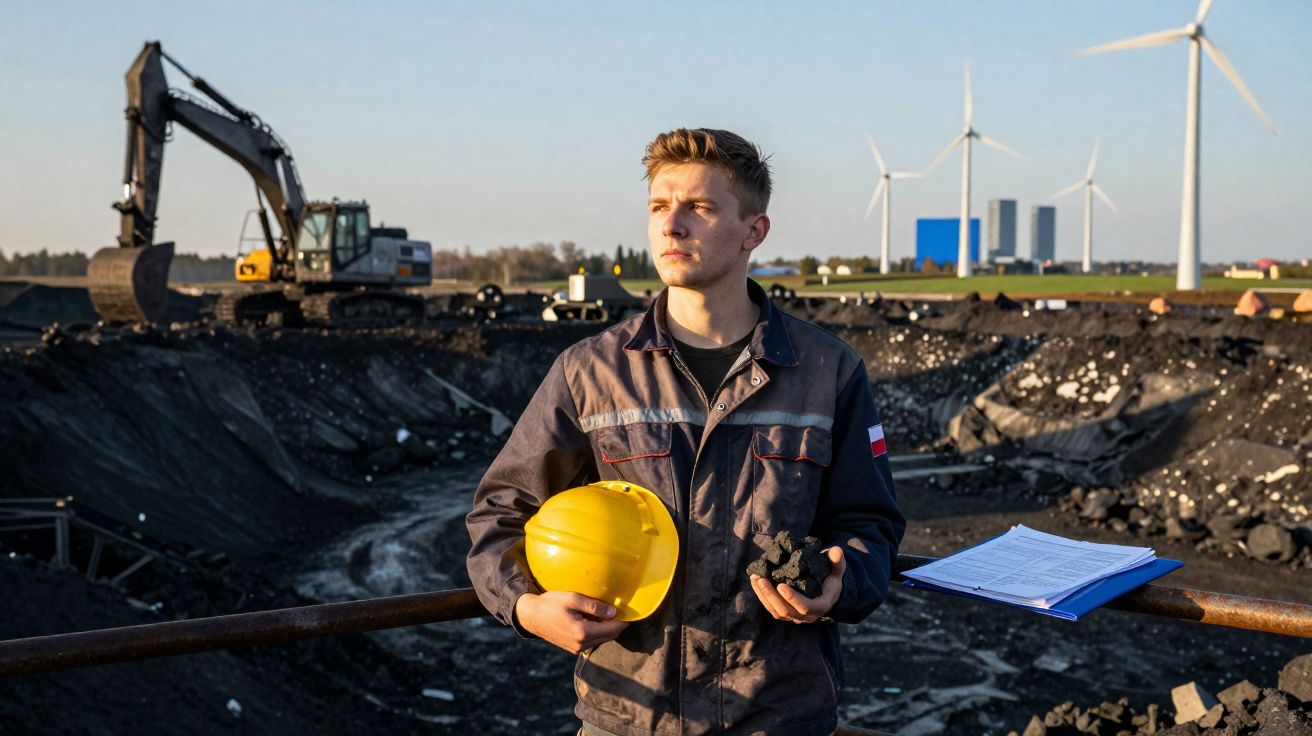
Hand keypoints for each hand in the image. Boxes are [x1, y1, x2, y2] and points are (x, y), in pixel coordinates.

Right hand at [513, 591, 629, 653]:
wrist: (532, 616)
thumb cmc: (551, 604)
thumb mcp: (573, 599)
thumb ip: (594, 605)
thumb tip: (614, 611)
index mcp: (583, 632)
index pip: (613, 629)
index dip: (624, 620)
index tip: (630, 611)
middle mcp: (582, 644)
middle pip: (610, 636)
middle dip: (618, 625)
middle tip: (623, 610)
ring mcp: (577, 648)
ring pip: (602, 640)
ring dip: (609, 629)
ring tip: (610, 613)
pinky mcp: (574, 649)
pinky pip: (593, 641)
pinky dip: (599, 632)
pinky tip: (597, 620)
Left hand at [750, 546, 845, 623]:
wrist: (826, 590)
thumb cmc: (831, 578)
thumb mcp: (836, 569)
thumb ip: (837, 561)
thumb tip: (836, 550)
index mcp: (820, 606)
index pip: (806, 607)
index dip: (793, 598)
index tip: (781, 585)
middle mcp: (807, 616)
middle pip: (786, 611)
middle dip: (771, 595)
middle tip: (761, 579)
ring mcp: (795, 616)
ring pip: (776, 611)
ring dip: (764, 595)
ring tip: (756, 578)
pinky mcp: (785, 613)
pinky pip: (771, 608)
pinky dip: (762, 596)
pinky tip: (755, 582)